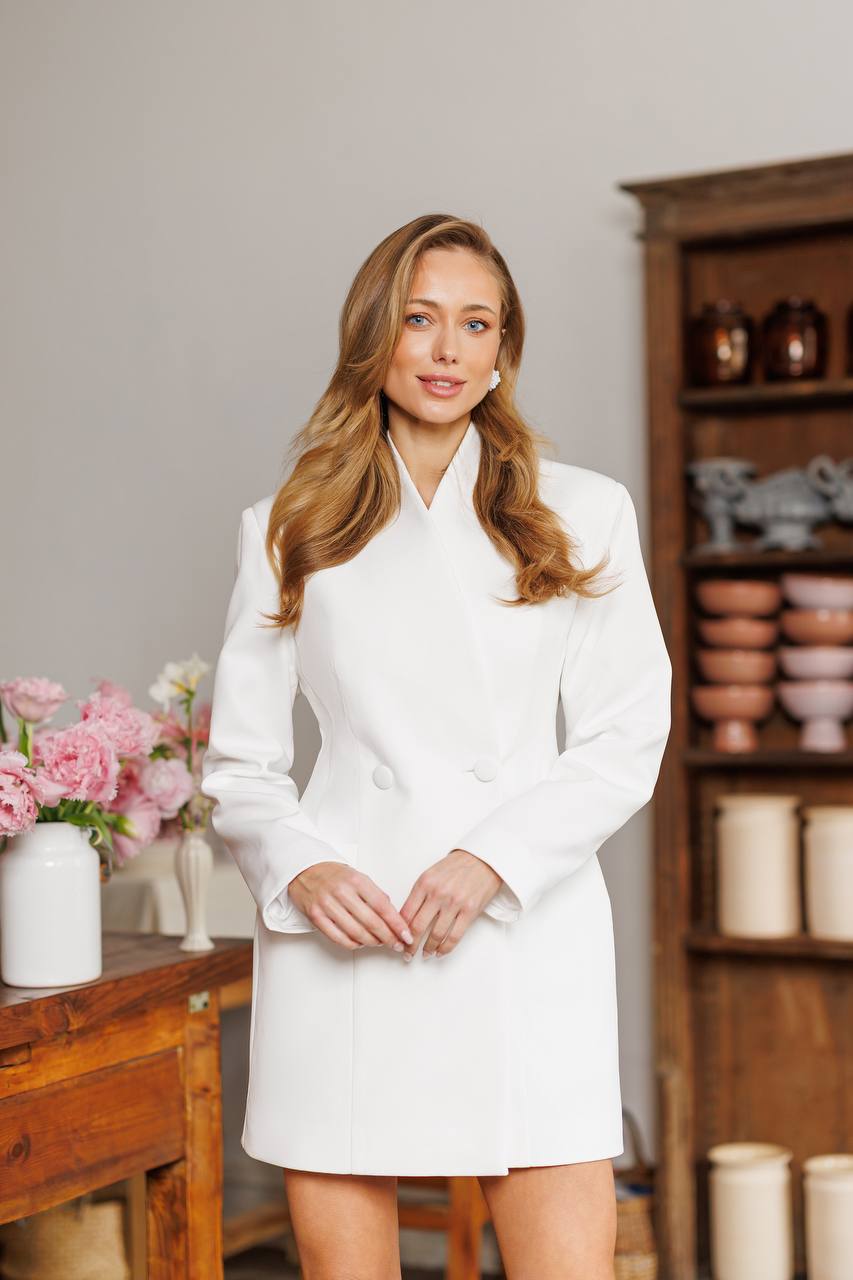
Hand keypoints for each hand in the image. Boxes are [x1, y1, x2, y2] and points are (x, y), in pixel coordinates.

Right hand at [288, 862, 413, 952]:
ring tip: (379, 943)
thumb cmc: (334, 875)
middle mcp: (342, 892)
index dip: (396, 924)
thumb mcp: (358, 877)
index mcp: (356, 880)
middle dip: (388, 937)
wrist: (304, 869)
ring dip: (372, 942)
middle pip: (371, 922)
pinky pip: (338, 938)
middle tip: (397, 944)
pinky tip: (360, 943)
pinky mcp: (316, 916)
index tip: (406, 934)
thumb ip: (375, 894)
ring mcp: (327, 904)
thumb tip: (393, 915)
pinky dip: (353, 944)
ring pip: (356, 932)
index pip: (382, 906)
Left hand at [398, 848, 502, 959]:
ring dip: (428, 948)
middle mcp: (437, 893)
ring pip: (436, 934)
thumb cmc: (457, 866)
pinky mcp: (470, 911)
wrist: (483, 859)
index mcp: (424, 883)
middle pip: (417, 927)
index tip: (398, 940)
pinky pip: (454, 936)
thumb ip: (419, 894)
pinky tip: (440, 952)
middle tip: (407, 954)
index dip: (400, 931)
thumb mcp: (432, 874)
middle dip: (410, 945)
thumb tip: (407, 918)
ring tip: (425, 954)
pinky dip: (445, 948)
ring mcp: (454, 903)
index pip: (406, 913)